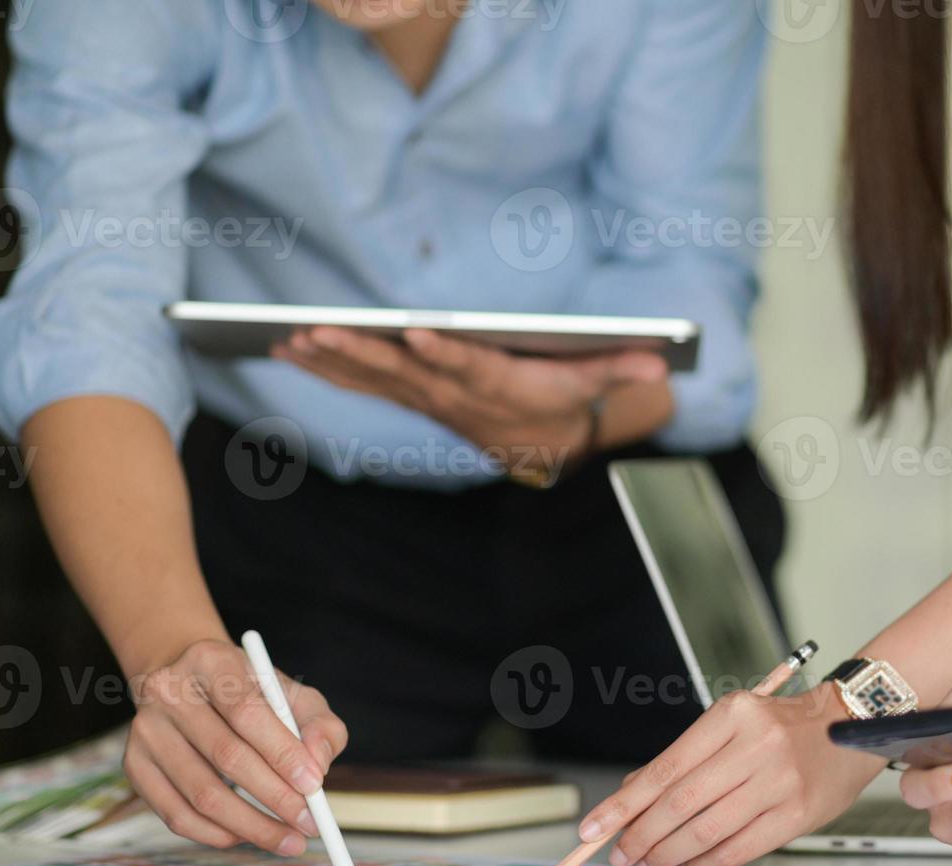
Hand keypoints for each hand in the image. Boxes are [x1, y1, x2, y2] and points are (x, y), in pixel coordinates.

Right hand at [124, 638, 348, 854]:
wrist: (192, 687)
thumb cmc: (252, 695)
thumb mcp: (292, 695)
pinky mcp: (134, 766)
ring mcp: (145, 731)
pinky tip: (248, 836)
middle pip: (226, 755)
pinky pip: (176, 815)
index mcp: (210, 661)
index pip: (247, 711)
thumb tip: (318, 765)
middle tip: (311, 824)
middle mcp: (168, 692)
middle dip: (275, 797)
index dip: (283, 752)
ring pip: (201, 793)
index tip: (315, 786)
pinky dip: (218, 834)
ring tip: (289, 840)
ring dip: (252, 826)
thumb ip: (318, 724)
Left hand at [275, 326, 666, 479]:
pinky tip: (290, 348)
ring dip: (333, 360)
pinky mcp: (413, 397)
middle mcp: (457, 397)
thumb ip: (622, 370)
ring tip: (292, 338)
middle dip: (362, 351)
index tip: (415, 332)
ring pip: (376, 378)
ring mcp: (430, 400)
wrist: (542, 448)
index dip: (444, 352)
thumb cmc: (566, 403)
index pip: (470, 368)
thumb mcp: (597, 386)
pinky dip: (328, 368)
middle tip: (318, 330)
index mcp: (500, 387)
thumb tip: (661, 364)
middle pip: (406, 372)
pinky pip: (365, 383)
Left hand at [577, 684, 883, 865]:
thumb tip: (631, 794)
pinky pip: (739, 847)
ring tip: (649, 861)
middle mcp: (756, 745)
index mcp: (733, 714)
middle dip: (641, 834)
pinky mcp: (798, 813)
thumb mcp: (731, 724)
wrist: (852, 725)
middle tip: (621, 852)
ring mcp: (779, 781)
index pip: (665, 767)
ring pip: (707, 829)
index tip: (596, 825)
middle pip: (681, 802)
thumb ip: (685, 758)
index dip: (625, 803)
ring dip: (669, 853)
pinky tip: (689, 864)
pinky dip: (706, 862)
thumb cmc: (784, 726)